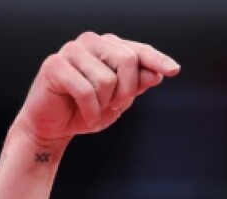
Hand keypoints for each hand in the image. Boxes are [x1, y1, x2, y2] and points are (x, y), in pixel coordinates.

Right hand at [12, 32, 179, 145]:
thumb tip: (156, 74)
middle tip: (115, 106)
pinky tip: (85, 117)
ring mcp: (71, 51)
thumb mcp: (118, 101)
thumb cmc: (86, 110)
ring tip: (94, 109)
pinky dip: (90, 111)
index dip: (156, 60)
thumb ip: (136, 85)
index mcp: (108, 47)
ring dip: (104, 104)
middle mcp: (91, 43)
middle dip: (126, 91)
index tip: (173, 70)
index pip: (138, 50)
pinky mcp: (54, 65)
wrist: (53, 127)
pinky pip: (85, 90)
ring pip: (107, 79)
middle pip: (127, 60)